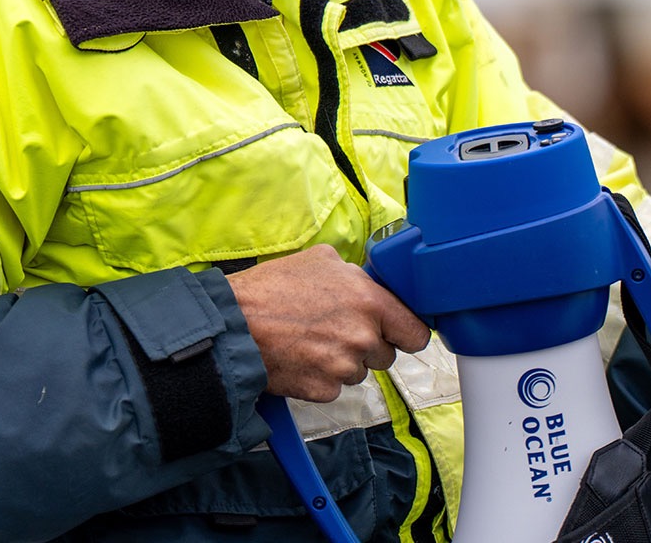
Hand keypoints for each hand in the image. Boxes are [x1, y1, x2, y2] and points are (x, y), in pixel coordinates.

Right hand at [227, 244, 430, 402]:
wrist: (233, 324)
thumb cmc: (272, 288)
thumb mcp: (321, 260)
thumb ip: (356, 275)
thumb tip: (370, 284)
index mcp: (370, 302)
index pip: (416, 334)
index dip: (406, 333)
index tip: (397, 333)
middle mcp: (363, 337)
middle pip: (386, 355)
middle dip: (367, 346)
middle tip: (336, 330)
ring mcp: (343, 367)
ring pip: (359, 372)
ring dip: (343, 362)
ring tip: (311, 341)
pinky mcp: (323, 390)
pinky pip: (334, 388)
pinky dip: (321, 378)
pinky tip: (301, 359)